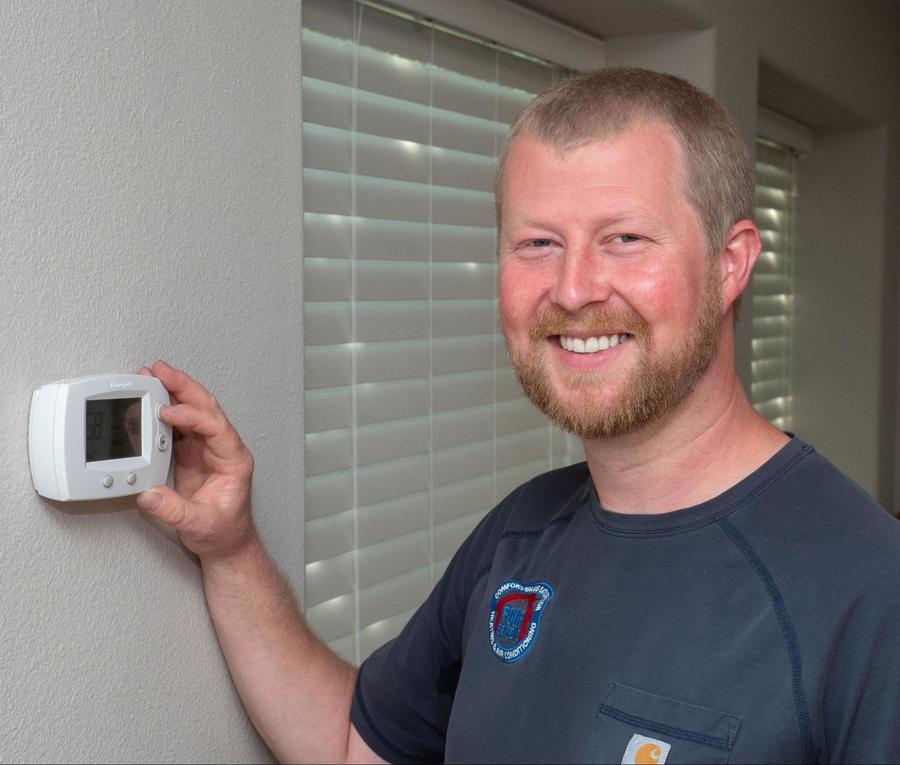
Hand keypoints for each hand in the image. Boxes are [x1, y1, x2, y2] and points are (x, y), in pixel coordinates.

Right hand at [136, 361, 256, 562]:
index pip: (216, 426)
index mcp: (234, 459)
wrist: (226, 544)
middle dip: (182, 387)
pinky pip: (176, 427)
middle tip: (159, 370)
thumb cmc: (223, 532)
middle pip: (205, 408)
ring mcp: (205, 449)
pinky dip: (161, 413)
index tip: (167, 411)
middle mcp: (222, 448)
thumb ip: (174, 510)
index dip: (192, 415)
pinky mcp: (190, 455)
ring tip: (149, 377)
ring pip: (191, 412)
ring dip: (171, 393)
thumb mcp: (199, 525)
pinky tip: (146, 403)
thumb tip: (149, 494)